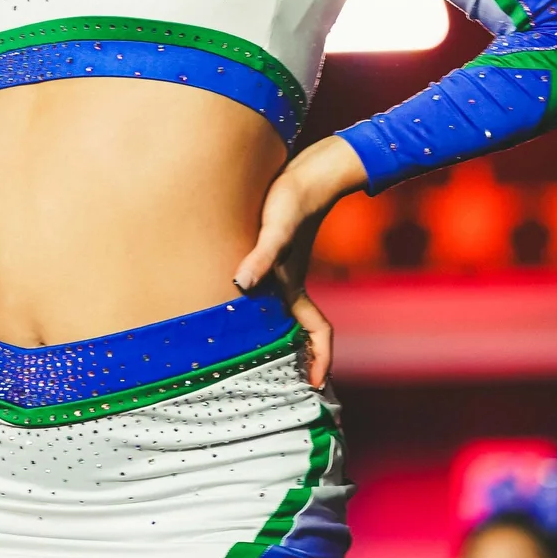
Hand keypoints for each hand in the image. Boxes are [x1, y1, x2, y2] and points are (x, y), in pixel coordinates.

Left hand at [232, 134, 367, 388]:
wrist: (304, 172)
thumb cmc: (293, 200)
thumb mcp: (275, 230)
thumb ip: (261, 257)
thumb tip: (242, 284)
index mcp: (295, 288)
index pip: (319, 333)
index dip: (320, 360)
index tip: (314, 385)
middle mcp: (288, 285)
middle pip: (297, 332)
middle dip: (295, 359)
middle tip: (277, 385)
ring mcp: (279, 272)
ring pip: (280, 315)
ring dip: (275, 337)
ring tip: (252, 359)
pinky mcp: (267, 256)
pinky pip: (262, 293)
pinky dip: (253, 306)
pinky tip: (236, 305)